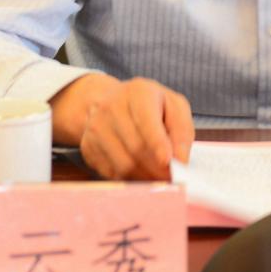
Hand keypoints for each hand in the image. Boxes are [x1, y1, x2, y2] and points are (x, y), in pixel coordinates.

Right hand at [51, 74, 193, 180]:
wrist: (112, 101)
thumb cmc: (151, 106)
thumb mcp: (174, 107)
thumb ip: (182, 131)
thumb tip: (181, 160)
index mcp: (138, 92)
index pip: (146, 120)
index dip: (157, 143)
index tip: (167, 161)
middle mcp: (112, 106)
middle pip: (136, 147)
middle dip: (157, 168)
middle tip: (172, 179)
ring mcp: (96, 126)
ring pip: (123, 164)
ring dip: (145, 178)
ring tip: (158, 178)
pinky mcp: (88, 146)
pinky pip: (111, 173)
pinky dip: (130, 179)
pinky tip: (140, 173)